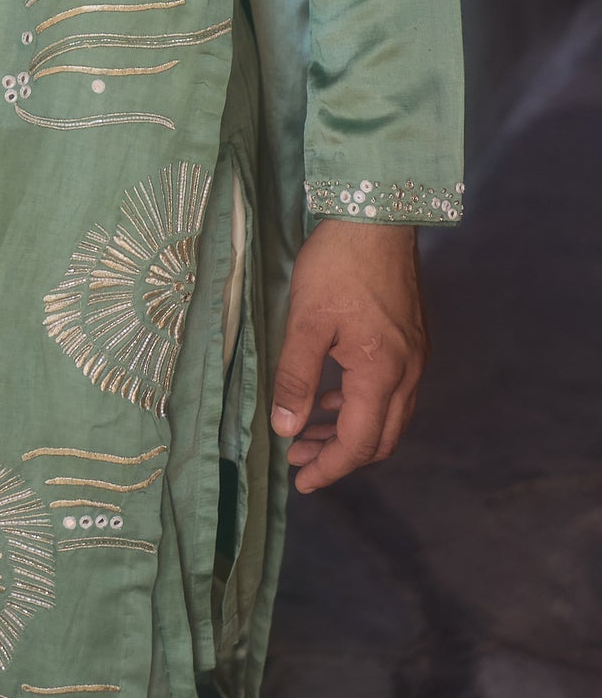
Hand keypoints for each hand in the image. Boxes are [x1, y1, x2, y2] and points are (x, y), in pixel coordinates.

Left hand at [270, 219, 426, 492]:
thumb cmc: (337, 264)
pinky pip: (390, 392)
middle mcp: (407, 373)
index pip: (359, 442)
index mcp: (381, 373)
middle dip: (339, 456)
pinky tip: (331, 399)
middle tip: (299, 462)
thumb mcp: (305, 320)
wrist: (376, 216)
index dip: (330, 467)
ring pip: (386, 416)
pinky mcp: (410, 340)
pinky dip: (360, 405)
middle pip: (379, 438)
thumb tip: (285, 428)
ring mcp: (414, 357)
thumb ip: (295, 377)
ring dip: (349, 431)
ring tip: (306, 434)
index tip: (301, 481)